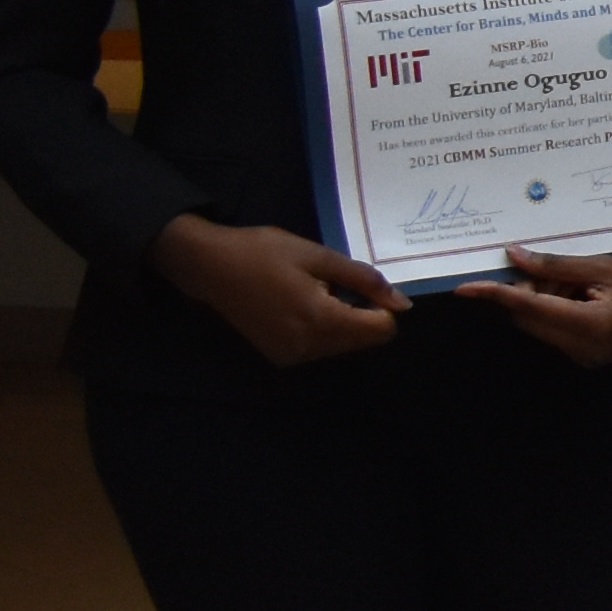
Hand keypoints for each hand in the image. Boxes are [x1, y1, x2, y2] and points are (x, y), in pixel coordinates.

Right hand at [156, 214, 404, 364]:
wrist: (208, 266)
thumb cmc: (263, 252)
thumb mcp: (319, 256)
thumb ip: (364, 280)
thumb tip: (402, 304)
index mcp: (321, 321)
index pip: (381, 331)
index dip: (382, 307)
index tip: (363, 285)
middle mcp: (308, 347)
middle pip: (363, 341)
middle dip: (361, 314)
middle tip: (331, 285)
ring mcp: (291, 357)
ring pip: (342, 346)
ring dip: (341, 322)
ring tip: (311, 293)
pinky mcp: (279, 357)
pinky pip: (319, 348)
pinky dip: (322, 330)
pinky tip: (298, 306)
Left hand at [455, 245, 611, 366]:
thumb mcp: (606, 265)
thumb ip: (557, 265)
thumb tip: (515, 256)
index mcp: (590, 325)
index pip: (530, 307)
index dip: (496, 294)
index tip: (465, 287)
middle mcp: (583, 349)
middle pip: (530, 320)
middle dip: (527, 292)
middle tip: (546, 267)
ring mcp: (585, 356)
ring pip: (541, 326)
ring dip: (543, 301)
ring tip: (577, 281)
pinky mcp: (589, 356)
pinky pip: (556, 332)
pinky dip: (557, 310)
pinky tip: (581, 294)